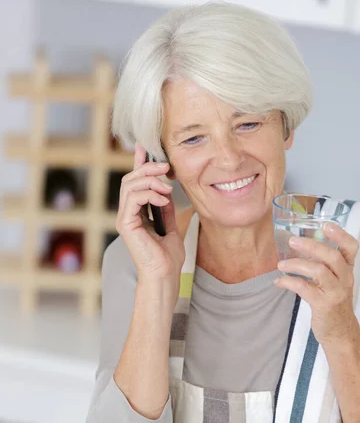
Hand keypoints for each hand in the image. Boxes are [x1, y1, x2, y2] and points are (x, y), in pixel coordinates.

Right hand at [116, 142, 184, 289]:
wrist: (165, 275)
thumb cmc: (168, 257)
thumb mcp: (172, 226)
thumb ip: (166, 209)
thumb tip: (166, 191)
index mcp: (137, 213)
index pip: (135, 182)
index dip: (138, 163)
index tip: (145, 148)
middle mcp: (128, 214)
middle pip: (130, 179)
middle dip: (148, 168)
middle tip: (166, 167)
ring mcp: (125, 218)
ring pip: (129, 185)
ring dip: (150, 180)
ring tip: (167, 187)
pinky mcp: (126, 224)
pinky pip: (133, 198)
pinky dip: (149, 193)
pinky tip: (162, 198)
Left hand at [274, 223, 359, 345]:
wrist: (341, 333)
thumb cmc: (333, 304)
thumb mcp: (333, 282)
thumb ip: (321, 266)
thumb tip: (295, 250)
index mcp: (347, 270)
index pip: (351, 247)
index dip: (340, 234)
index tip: (325, 225)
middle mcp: (345, 279)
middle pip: (332, 256)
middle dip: (311, 246)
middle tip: (292, 241)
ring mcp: (336, 292)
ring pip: (318, 270)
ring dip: (296, 264)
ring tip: (281, 265)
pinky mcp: (324, 304)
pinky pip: (304, 288)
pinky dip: (289, 282)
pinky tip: (279, 282)